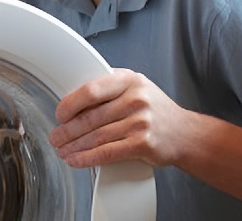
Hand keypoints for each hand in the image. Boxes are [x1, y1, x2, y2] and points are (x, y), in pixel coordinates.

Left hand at [48, 68, 186, 167]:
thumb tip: (74, 97)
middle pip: (91, 116)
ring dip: (74, 146)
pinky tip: (77, 160)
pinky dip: (88, 159)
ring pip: (96, 136)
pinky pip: (107, 152)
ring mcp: (140, 121)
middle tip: (56, 137)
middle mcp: (135, 98)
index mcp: (129, 79)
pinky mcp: (142, 143)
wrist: (185, 133)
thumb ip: (110, 87)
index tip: (59, 114)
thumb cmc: (156, 110)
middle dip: (67, 130)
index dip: (70, 103)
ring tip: (63, 150)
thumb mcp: (136, 87)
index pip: (92, 89)